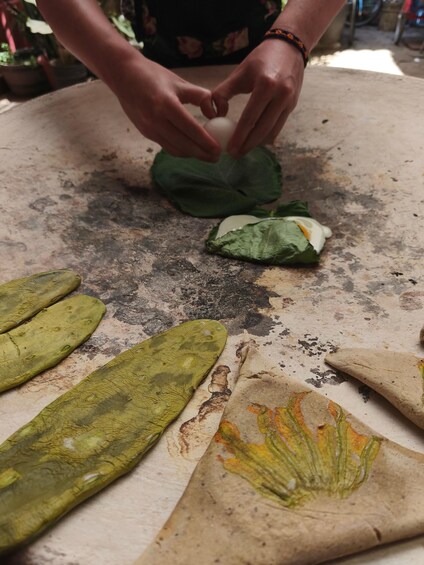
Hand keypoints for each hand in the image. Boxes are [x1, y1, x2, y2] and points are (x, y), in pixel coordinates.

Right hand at [114, 54, 220, 160]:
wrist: (123, 76)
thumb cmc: (154, 76)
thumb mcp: (180, 82)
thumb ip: (200, 96)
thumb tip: (214, 114)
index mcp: (167, 104)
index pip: (191, 129)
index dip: (207, 142)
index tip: (219, 149)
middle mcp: (156, 120)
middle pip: (184, 144)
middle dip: (203, 154)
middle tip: (217, 157)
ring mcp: (149, 129)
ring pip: (175, 149)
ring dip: (192, 155)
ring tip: (207, 156)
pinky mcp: (146, 133)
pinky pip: (167, 147)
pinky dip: (181, 151)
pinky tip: (192, 150)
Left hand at [212, 40, 304, 157]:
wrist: (289, 47)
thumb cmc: (260, 60)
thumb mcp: (239, 73)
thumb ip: (222, 92)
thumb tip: (214, 114)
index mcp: (265, 85)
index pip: (250, 118)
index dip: (239, 136)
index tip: (230, 149)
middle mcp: (281, 95)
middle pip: (262, 129)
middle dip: (248, 145)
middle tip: (235, 155)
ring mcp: (289, 101)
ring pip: (272, 132)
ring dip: (257, 144)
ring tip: (243, 149)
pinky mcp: (292, 106)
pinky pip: (278, 127)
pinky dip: (266, 137)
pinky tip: (255, 141)